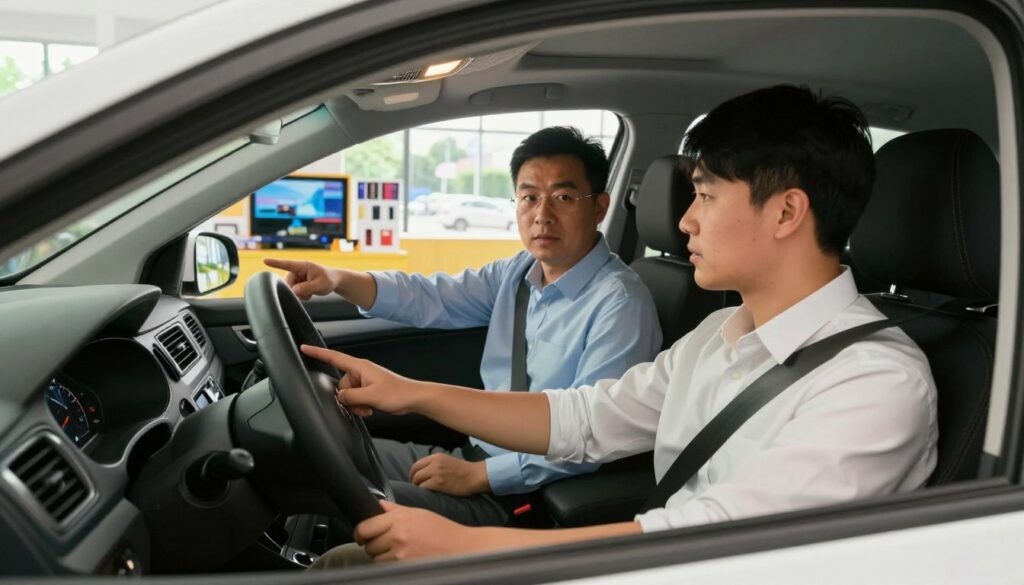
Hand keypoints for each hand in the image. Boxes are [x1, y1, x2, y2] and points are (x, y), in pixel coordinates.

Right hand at [263, 258, 338, 299]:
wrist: (334, 281)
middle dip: (296, 291)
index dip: (275, 263)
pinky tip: (309, 293)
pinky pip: (293, 292)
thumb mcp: (321, 285)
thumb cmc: (329, 279)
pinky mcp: (297, 283)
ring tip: (311, 291)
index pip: (287, 264)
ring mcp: (297, 277)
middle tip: (309, 292)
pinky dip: (301, 295)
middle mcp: (297, 271)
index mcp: (303, 266)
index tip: (265, 260)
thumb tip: (294, 291)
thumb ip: (307, 288)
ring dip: (300, 294)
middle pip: (287, 283)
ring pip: (290, 290)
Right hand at [300, 345, 419, 415]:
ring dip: (356, 405)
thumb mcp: (371, 396)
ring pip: (348, 395)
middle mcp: (360, 372)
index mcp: (360, 367)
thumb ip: (350, 396)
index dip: (318, 353)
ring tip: (370, 407)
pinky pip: (356, 399)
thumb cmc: (397, 393)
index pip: (334, 357)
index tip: (304, 347)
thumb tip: (339, 397)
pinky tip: (371, 409)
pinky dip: (361, 406)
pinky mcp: (369, 390)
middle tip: (364, 404)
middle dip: (349, 398)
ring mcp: (365, 381)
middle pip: (341, 385)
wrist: (413, 398)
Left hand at [355, 501, 478, 560]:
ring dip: (381, 555)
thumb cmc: (440, 529)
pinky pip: (386, 567)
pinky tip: (402, 558)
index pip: (365, 527)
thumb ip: (395, 510)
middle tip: (382, 542)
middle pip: (368, 544)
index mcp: (399, 519)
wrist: (460, 548)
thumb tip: (378, 505)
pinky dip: (390, 564)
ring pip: (375, 558)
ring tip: (396, 551)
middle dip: (372, 544)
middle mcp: (397, 536)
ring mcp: (400, 554)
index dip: (360, 532)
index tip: (362, 535)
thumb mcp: (418, 513)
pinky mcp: (404, 567)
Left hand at [410, 453, 489, 496]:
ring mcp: (436, 472)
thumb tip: (424, 472)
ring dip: (416, 486)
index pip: (417, 464)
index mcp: (436, 456)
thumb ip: (436, 463)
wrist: (475, 476)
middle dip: (413, 480)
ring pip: (417, 479)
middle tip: (415, 487)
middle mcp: (435, 463)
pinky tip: (426, 494)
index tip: (414, 479)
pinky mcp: (438, 483)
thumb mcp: (448, 461)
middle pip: (415, 471)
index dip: (413, 473)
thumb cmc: (464, 470)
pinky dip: (422, 491)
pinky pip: (423, 487)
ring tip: (420, 492)